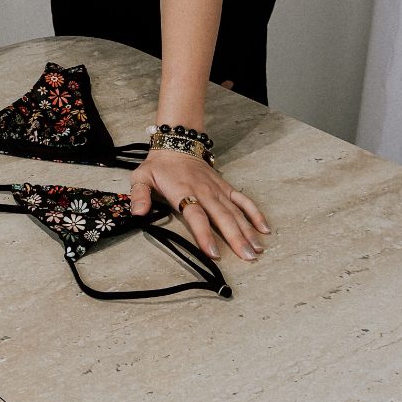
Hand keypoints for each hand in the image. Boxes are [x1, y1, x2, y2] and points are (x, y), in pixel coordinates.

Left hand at [127, 148, 269, 261]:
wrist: (177, 144)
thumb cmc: (159, 166)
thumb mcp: (141, 177)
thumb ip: (139, 195)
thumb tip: (138, 212)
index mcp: (183, 192)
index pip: (196, 216)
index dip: (205, 235)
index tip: (214, 253)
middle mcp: (204, 192)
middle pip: (222, 217)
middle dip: (235, 238)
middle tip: (247, 257)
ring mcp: (217, 190)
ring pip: (235, 212)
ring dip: (247, 231)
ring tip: (257, 250)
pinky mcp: (225, 187)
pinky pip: (243, 200)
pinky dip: (254, 213)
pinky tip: (264, 228)